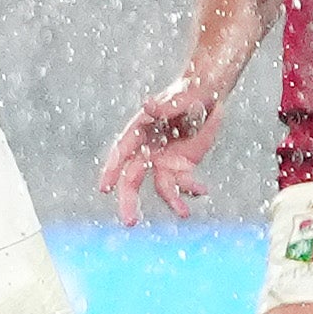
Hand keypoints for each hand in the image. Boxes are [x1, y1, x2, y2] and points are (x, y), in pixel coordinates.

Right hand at [99, 77, 223, 226]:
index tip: (104, 188)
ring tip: (183, 213)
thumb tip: (147, 105)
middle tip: (129, 221)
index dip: (111, 171)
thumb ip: (164, 106)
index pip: (121, 153)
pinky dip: (192, 189)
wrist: (207, 96)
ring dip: (171, 201)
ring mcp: (164, 159)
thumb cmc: (190, 92)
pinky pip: (184, 184)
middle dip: (129, 200)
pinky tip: (202, 190)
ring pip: (161, 187)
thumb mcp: (181, 97)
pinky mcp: (182, 166)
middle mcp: (148, 149)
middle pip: (132, 178)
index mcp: (140, 130)